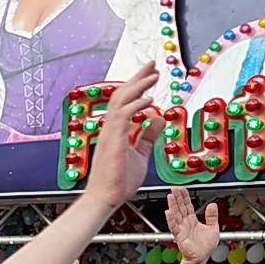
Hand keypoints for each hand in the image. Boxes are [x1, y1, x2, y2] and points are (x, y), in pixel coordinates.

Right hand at [80, 62, 157, 210]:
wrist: (105, 199)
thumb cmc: (118, 182)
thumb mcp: (140, 154)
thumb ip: (148, 136)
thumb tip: (159, 119)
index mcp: (115, 131)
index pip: (125, 102)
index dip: (137, 86)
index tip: (149, 75)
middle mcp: (110, 129)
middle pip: (122, 95)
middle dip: (137, 78)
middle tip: (151, 64)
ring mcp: (109, 133)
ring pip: (121, 100)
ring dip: (138, 86)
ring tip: (154, 75)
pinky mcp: (112, 139)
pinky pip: (123, 115)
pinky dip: (136, 104)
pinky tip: (149, 99)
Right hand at [166, 187, 221, 263]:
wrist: (202, 258)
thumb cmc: (205, 246)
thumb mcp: (213, 227)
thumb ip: (212, 216)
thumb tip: (212, 204)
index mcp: (192, 220)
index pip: (187, 206)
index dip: (184, 197)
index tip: (181, 189)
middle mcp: (185, 223)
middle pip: (180, 208)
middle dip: (177, 198)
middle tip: (173, 188)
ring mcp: (181, 229)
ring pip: (176, 215)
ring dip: (172, 205)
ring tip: (170, 196)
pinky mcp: (180, 236)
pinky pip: (174, 226)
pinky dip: (171, 219)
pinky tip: (168, 212)